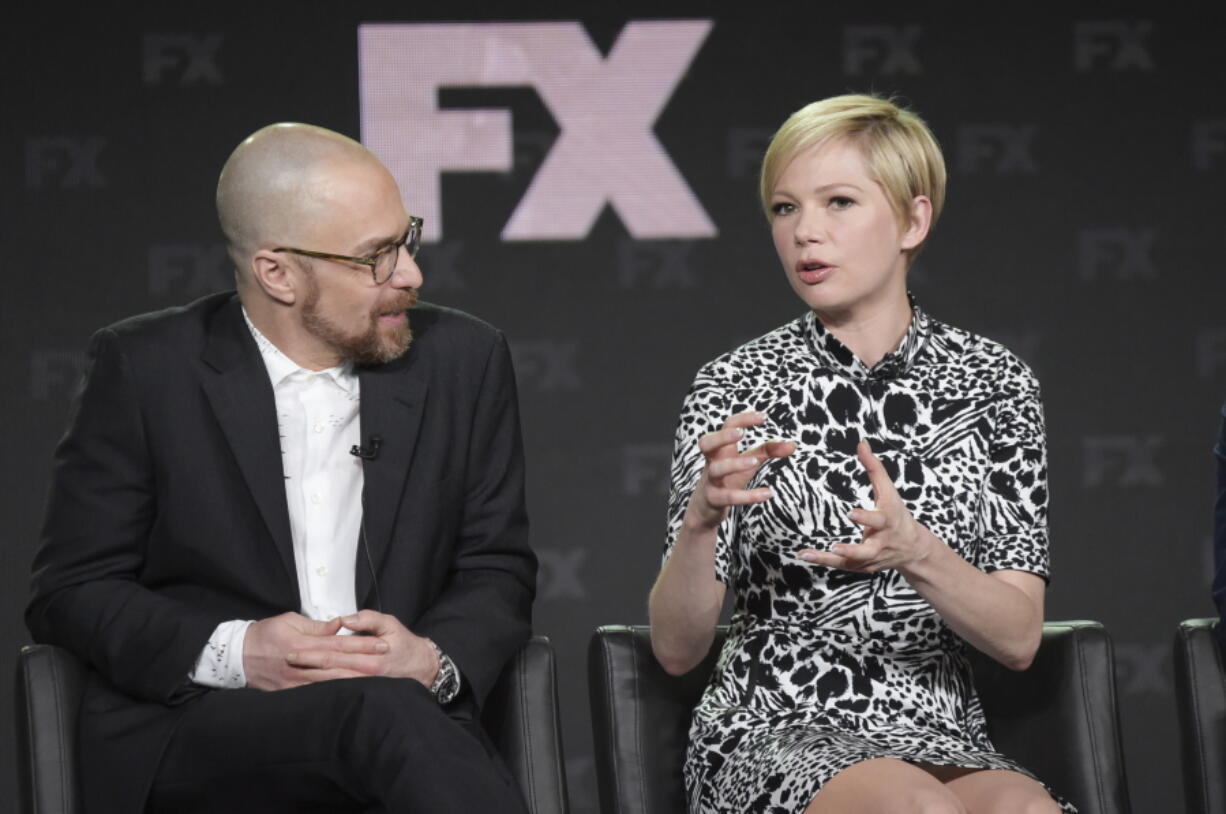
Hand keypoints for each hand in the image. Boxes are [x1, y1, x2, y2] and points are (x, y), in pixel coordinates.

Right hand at [243, 612, 390, 690]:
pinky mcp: (290, 692)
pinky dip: (335, 695)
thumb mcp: (289, 621)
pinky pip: (316, 695)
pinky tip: (350, 695)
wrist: (237, 656)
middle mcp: (300, 664)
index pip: (338, 644)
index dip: (362, 645)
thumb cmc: (264, 634)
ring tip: (376, 680)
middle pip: (338, 665)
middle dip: (364, 664)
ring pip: (330, 683)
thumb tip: (340, 625)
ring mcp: (295, 681)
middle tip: (386, 661)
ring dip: (354, 681)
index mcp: (301, 643)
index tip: (381, 644)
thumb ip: (316, 626)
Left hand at [283, 609, 439, 686]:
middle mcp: (365, 673)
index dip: (312, 651)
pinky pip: (340, 692)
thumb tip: (346, 620)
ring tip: (291, 676)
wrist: (422, 668)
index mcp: (370, 655)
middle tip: (285, 661)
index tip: (292, 649)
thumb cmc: (405, 645)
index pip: (334, 652)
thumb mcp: (391, 625)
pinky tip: (308, 690)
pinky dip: (323, 692)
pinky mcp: (364, 693)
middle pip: (328, 670)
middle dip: (305, 665)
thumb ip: (368, 620)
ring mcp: (365, 686)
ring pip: (332, 684)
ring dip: (310, 680)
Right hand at [684, 411, 794, 531]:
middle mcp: (712, 461)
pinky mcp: (715, 500)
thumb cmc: (728, 478)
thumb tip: (793, 445)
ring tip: (754, 462)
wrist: (705, 508)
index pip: (727, 426)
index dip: (743, 419)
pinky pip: (728, 497)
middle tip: (741, 434)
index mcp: (721, 448)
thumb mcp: (747, 462)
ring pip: (717, 469)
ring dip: (734, 464)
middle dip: (723, 437)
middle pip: (707, 443)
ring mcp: (711, 480)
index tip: (764, 417)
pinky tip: (768, 494)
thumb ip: (768, 451)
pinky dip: (748, 496)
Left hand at [798, 440, 932, 572]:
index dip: (865, 518)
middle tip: (836, 547)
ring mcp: (870, 558)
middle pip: (868, 550)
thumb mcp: (888, 491)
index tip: (851, 514)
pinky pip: (841, 566)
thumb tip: (861, 443)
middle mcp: (880, 544)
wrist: (912, 548)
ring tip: (807, 554)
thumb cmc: (897, 514)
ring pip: (850, 562)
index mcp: (887, 522)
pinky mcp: (861, 567)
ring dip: (829, 559)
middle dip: (853, 550)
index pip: (878, 521)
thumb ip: (874, 468)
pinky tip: (804, 555)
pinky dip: (823, 561)